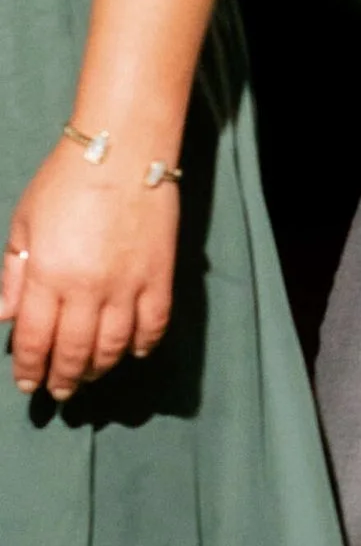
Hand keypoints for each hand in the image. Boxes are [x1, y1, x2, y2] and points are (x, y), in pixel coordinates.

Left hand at [1, 142, 179, 401]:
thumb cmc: (65, 182)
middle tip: (59, 392)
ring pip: (113, 346)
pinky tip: (132, 353)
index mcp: (48, 275)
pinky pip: (153, 326)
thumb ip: (13, 274)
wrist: (124, 152)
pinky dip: (142, 345)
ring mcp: (128, 286)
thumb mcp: (24, 223)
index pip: (36, 339)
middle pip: (74, 350)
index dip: (30, 368)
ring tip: (89, 376)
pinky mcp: (159, 278)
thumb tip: (3, 317)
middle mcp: (88, 289)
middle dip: (63, 377)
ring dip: (99, 368)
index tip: (28, 385)